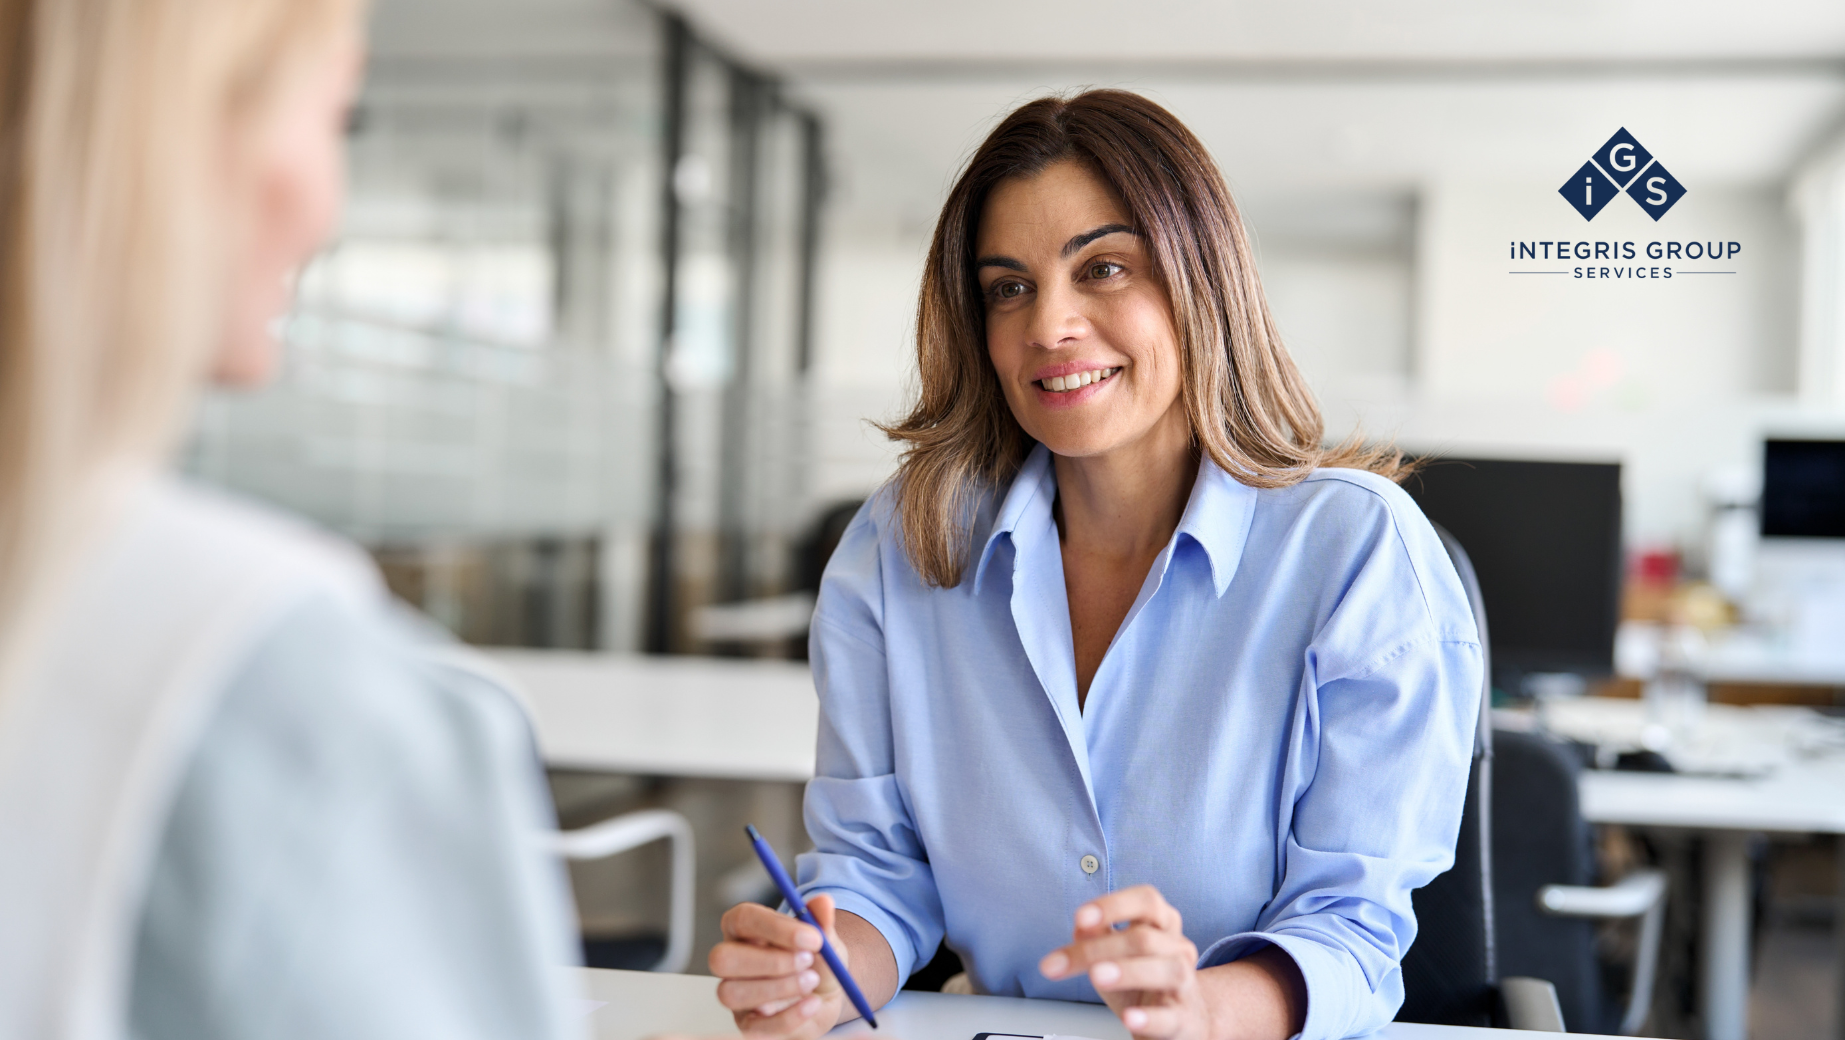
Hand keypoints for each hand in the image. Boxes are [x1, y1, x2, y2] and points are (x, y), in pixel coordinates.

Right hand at [708, 895, 848, 1038]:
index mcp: (744, 928)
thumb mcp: (824, 939)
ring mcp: (735, 995)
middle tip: (808, 962)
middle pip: (722, 958)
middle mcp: (731, 960)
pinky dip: (789, 1017)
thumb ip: (821, 921)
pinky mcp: (747, 1025)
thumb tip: (824, 902)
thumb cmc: (816, 961)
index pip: (742, 919)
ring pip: (731, 993)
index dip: (774, 927)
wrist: (825, 996)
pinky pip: (755, 1027)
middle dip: (769, 962)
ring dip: (778, 988)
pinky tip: (812, 1004)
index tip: (813, 937)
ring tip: (812, 982)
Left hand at [1038, 885, 1212, 1039]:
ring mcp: (1184, 984)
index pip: (1146, 900)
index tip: (1080, 917)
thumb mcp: (1114, 954)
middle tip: (1064, 961)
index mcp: (1162, 924)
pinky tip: (1129, 1018)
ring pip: (1168, 970)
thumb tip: (1082, 925)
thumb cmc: (1142, 981)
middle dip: (1098, 948)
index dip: (1113, 905)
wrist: (1180, 1018)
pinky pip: (1170, 1016)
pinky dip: (1148, 1017)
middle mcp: (1177, 948)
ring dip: (1128, 971)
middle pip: (1144, 938)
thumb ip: (1097, 935)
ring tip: (1097, 976)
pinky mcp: (1184, 1019)